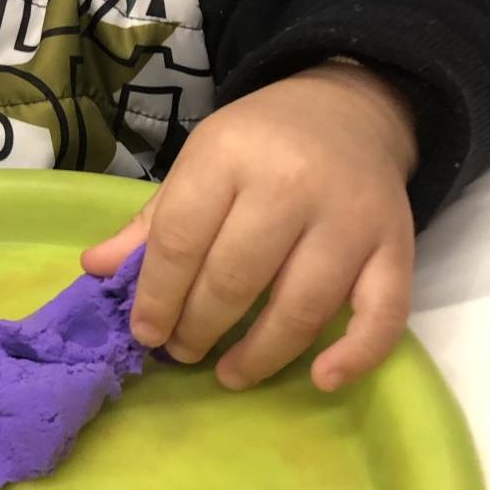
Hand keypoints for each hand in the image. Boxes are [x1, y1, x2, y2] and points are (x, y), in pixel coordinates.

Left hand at [81, 61, 417, 393]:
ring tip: (228, 372)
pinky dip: (355, 354)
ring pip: (301, 306)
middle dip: (199, 327)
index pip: (181, 240)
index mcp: (228, 157)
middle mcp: (291, 185)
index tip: (146, 333)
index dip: (157, 297)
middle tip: (183, 351)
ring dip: (260, 353)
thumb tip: (93, 270)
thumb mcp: (196, 167)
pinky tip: (321, 378)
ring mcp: (350, 218)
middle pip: (235, 279)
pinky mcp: (397, 246)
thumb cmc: (257, 146)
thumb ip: (150, 223)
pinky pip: (384, 313)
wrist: (347, 111)